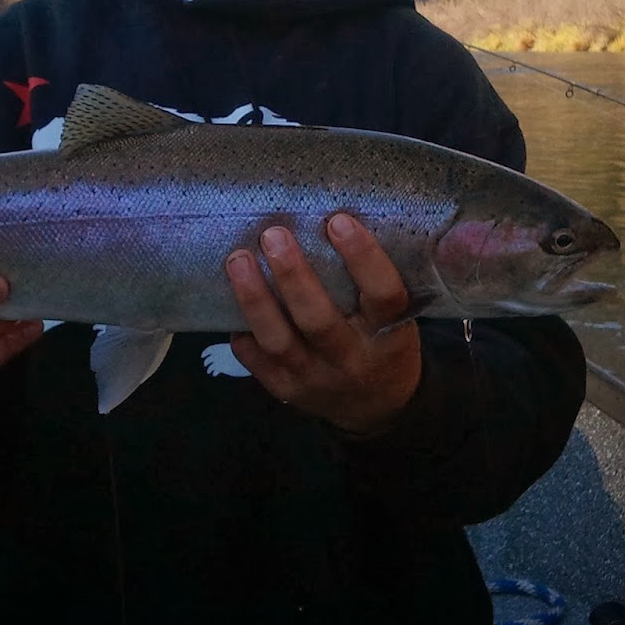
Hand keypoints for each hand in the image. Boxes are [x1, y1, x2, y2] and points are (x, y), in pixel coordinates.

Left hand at [224, 214, 421, 435]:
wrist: (377, 407)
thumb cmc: (384, 343)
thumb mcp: (397, 318)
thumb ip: (371, 282)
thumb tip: (333, 216)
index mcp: (389, 334)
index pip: (383, 296)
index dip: (363, 258)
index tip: (338, 221)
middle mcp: (352, 359)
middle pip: (318, 319)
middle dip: (293, 276)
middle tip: (273, 235)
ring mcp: (315, 378)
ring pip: (279, 341)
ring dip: (255, 298)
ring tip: (238, 260)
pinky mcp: (286, 390)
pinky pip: (256, 360)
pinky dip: (241, 330)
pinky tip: (227, 299)